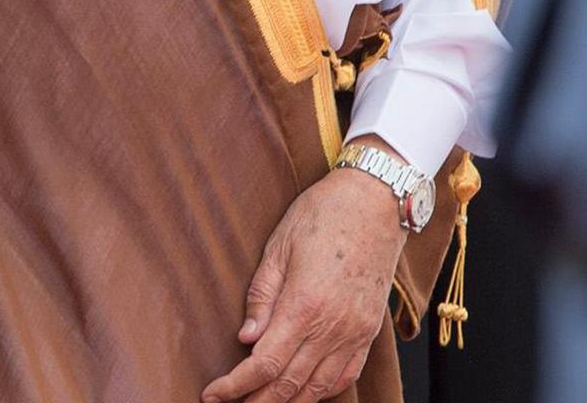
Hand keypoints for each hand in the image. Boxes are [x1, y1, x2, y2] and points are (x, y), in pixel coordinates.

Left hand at [202, 152, 410, 401]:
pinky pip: (346, 375)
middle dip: (257, 401)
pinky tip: (304, 394)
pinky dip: (322, 392)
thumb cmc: (321, 216)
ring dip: (289, 402)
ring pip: (319, 388)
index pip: (264, 363)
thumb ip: (261, 297)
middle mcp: (333, 328)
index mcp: (304, 306)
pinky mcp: (369, 332)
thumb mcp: (278, 247)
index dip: (235, 386)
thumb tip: (244, 340)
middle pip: (289, 384)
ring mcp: (355, 333)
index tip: (212, 395)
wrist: (375, 204)